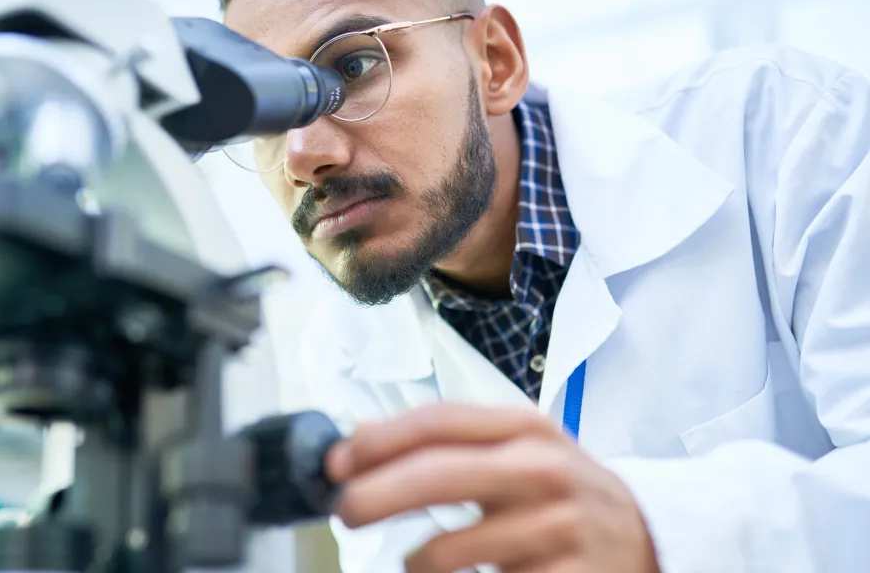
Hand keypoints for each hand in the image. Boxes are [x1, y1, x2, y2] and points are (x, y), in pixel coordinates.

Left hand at [325, 403, 659, 572]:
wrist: (645, 535)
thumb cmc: (561, 490)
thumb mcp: (513, 449)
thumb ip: (444, 440)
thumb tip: (359, 436)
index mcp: (525, 428)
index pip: (438, 421)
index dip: (379, 441)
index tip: (336, 462)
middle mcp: (543, 470)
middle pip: (437, 475)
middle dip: (375, 495)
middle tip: (344, 513)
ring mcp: (556, 528)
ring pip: (448, 550)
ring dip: (414, 562)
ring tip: (417, 562)